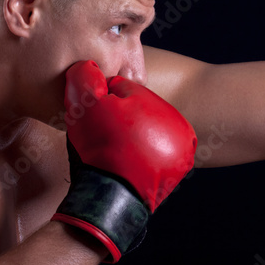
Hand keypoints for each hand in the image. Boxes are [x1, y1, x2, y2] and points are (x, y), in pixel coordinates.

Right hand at [52, 60, 196, 260]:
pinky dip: (140, 158)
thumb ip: (84, 77)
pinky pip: (151, 155)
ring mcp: (180, 145)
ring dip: (129, 138)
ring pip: (143, 132)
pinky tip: (127, 165)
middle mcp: (174, 119)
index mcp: (154, 99)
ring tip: (114, 153)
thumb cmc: (98, 148)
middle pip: (134, 110)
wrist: (111, 197)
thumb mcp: (84, 106)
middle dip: (117, 118)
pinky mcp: (178, 168)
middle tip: (102, 137)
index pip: (119, 87)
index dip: (100, 100)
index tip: (92, 117)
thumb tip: (89, 66)